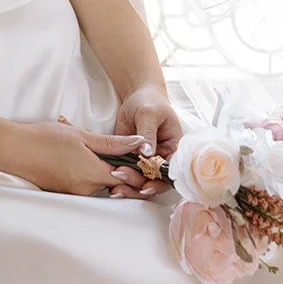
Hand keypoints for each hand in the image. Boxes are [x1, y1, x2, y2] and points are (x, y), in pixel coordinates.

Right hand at [15, 119, 145, 195]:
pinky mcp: (66, 192)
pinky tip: (76, 155)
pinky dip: (88, 171)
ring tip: (90, 146)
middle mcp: (87, 190)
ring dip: (102, 168)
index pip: (128, 179)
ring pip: (100, 183)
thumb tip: (139, 144)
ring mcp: (75, 193)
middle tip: (116, 147)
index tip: (137, 154)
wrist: (13, 150)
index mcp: (93, 175)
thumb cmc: (44, 139)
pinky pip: (86, 184)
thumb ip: (112, 143)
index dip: (136, 167)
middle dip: (121, 167)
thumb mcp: (81, 135)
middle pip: (115, 183)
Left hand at [109, 83, 182, 199]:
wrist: (138, 96)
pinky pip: (127, 172)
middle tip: (121, 177)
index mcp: (173, 150)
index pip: (169, 172)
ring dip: (128, 186)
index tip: (145, 186)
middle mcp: (161, 159)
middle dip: (138, 184)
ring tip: (115, 187)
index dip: (158, 182)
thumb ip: (148, 134)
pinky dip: (120, 179)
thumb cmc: (150, 102)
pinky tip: (110, 184)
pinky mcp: (131, 159)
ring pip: (140, 181)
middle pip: (153, 180)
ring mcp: (145, 161)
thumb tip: (147, 153)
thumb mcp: (149, 114)